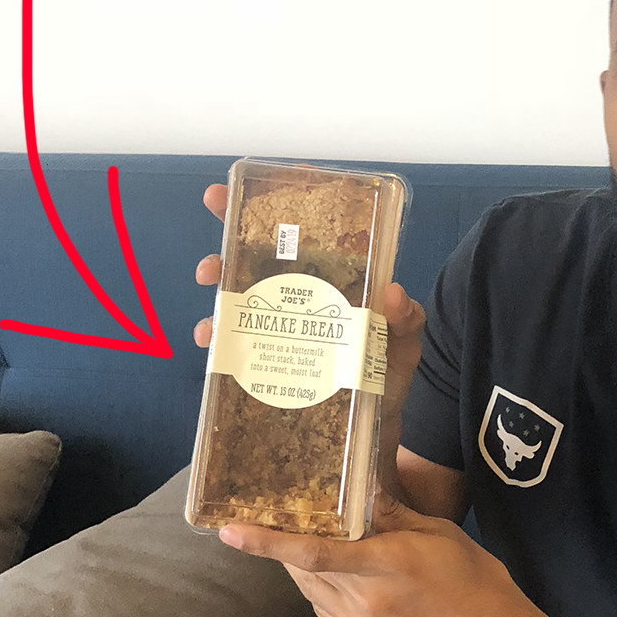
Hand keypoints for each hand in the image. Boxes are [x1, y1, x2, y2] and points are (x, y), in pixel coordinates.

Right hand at [192, 181, 425, 484]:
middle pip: (262, 251)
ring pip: (241, 290)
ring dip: (220, 278)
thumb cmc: (390, 377)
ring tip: (210, 276)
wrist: (374, 436)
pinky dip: (217, 335)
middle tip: (216, 210)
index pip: (308, 228)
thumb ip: (406, 320)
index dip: (279, 198)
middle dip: (232, 227)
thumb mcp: (405, 345)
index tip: (252, 181)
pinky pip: (233, 341)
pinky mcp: (264, 361)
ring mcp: (280, 326)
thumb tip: (394, 294)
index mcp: (336, 278)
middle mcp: (302, 295)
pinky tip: (211, 338)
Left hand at [218, 491, 567, 616]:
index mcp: (385, 567)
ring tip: (313, 546)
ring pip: (314, 595)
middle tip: (273, 521)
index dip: (266, 542)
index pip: (311, 553)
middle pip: (304, 572)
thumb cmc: (477, 582)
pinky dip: (327, 594)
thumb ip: (391, 515)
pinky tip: (345, 580)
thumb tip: (357, 491)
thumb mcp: (438, 534)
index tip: (229, 531)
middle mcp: (365, 604)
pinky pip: (330, 616)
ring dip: (306, 571)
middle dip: (286, 548)